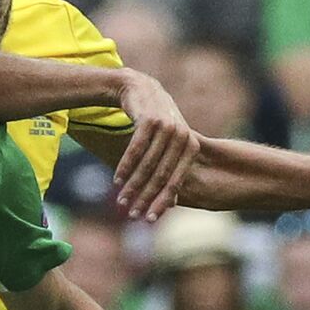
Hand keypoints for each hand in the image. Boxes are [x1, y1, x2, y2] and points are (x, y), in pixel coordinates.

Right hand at [114, 71, 199, 221]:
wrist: (139, 88)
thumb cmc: (155, 121)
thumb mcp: (167, 144)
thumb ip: (170, 170)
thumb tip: (171, 205)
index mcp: (192, 147)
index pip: (176, 182)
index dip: (161, 203)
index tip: (149, 220)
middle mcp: (184, 137)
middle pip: (161, 176)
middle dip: (145, 198)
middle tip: (131, 215)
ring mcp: (168, 127)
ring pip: (148, 165)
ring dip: (132, 185)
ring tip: (121, 200)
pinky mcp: (151, 119)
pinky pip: (136, 149)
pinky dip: (125, 166)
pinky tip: (116, 180)